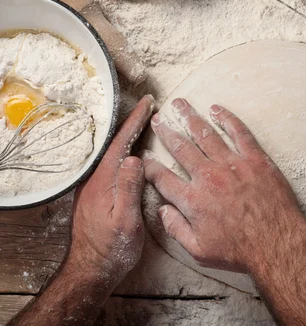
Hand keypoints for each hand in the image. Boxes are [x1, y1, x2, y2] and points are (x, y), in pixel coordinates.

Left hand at [67, 95, 153, 286]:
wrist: (90, 269)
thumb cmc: (112, 249)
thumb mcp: (126, 221)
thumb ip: (129, 189)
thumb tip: (134, 157)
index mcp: (103, 182)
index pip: (121, 143)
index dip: (135, 121)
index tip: (148, 103)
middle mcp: (95, 180)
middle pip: (114, 143)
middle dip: (131, 122)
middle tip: (147, 106)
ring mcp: (93, 186)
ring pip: (111, 152)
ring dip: (127, 135)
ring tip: (142, 122)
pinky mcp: (95, 194)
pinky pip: (110, 164)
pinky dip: (122, 150)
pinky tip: (130, 151)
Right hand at [144, 98, 305, 273]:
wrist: (278, 244)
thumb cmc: (240, 251)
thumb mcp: (199, 250)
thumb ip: (176, 229)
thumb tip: (162, 211)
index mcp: (192, 200)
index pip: (163, 178)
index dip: (150, 167)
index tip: (143, 158)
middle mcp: (209, 177)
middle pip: (181, 148)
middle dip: (166, 132)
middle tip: (157, 120)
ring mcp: (233, 165)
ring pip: (206, 134)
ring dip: (190, 117)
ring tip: (179, 104)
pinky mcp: (255, 159)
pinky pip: (239, 132)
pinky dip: (227, 118)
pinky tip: (217, 109)